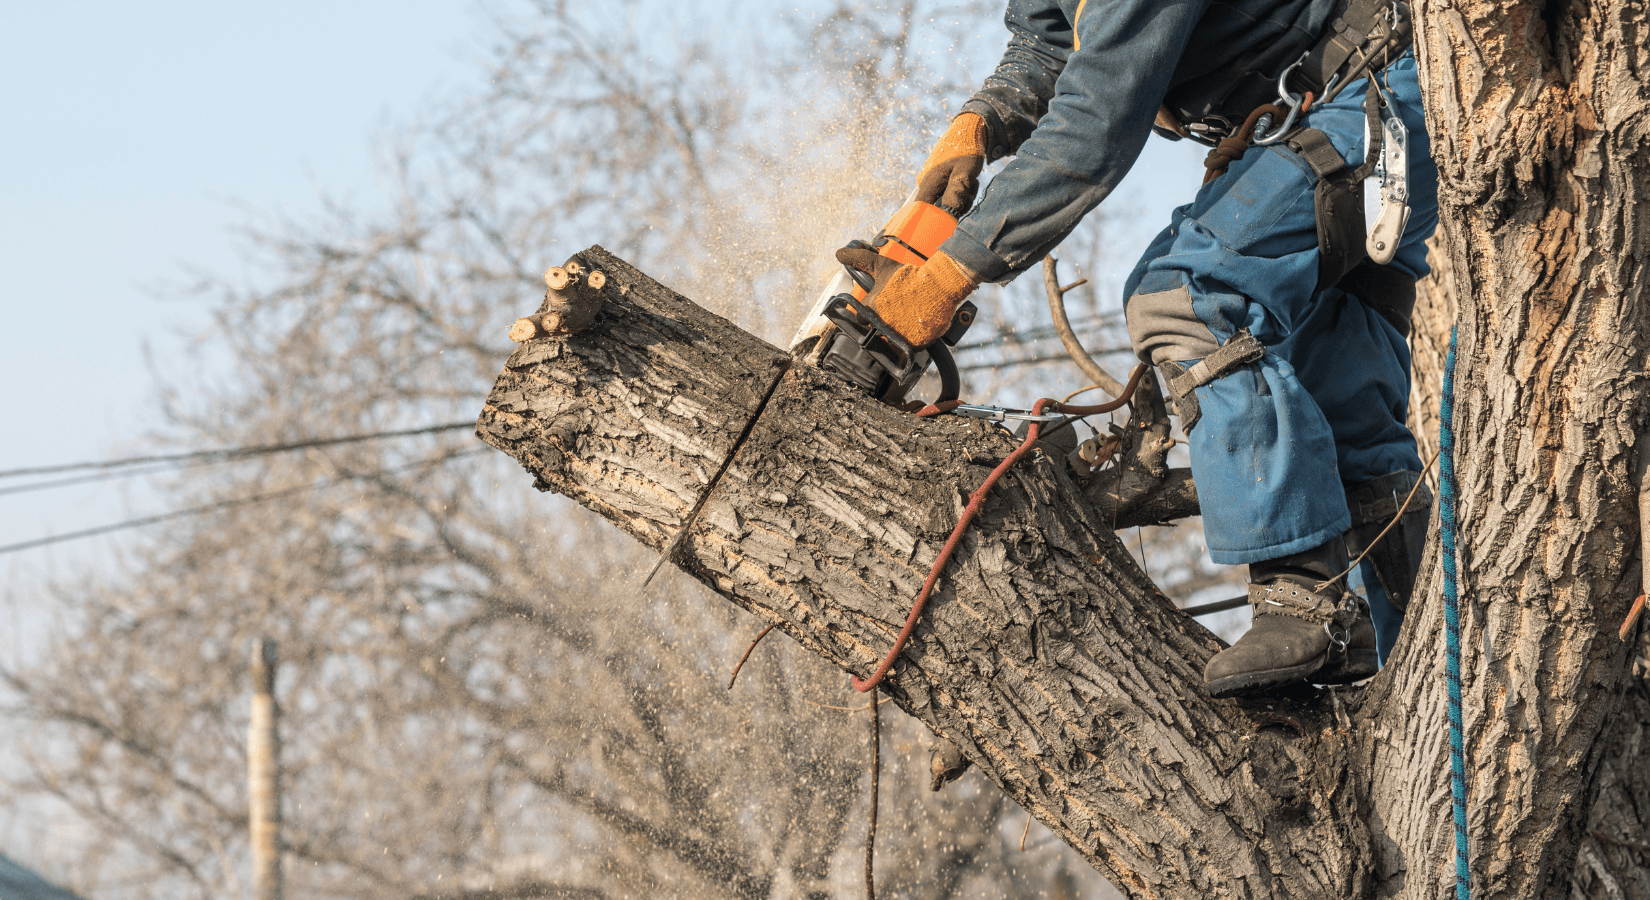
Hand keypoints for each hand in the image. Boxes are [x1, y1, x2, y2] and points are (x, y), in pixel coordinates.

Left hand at [834, 247, 977, 347]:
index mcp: (870, 308)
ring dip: (893, 335)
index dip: (867, 314)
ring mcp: (898, 336)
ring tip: (903, 322)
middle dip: (880, 324)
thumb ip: (860, 260)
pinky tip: (913, 330)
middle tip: (893, 314)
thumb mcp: (882, 265)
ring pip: (889, 343)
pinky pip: (906, 350)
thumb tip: (839, 253)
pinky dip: (909, 342)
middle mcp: (881, 324)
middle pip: (874, 331)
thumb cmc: (908, 276)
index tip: (876, 309)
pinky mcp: (914, 344)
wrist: (939, 285)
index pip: (860, 318)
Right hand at [915, 113, 986, 215]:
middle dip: (955, 207)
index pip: (921, 212)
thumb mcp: (965, 172)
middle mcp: (926, 183)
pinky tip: (968, 181)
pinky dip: (960, 193)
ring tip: (971, 182)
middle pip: (936, 209)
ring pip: (945, 202)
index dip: (929, 224)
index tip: (943, 229)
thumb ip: (956, 193)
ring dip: (961, 198)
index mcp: (928, 182)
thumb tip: (948, 217)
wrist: (970, 129)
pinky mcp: (940, 181)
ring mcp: (933, 182)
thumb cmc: (967, 148)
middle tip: (970, 191)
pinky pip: (949, 195)